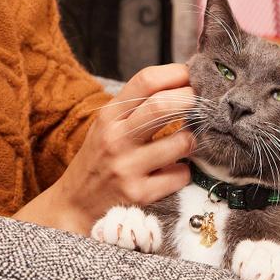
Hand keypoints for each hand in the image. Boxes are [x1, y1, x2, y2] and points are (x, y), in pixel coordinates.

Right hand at [21, 64, 196, 235]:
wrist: (75, 205)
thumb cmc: (100, 158)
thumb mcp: (108, 124)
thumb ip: (139, 104)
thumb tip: (184, 81)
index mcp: (109, 115)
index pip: (146, 80)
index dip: (177, 73)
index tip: (194, 75)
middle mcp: (116, 138)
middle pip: (163, 106)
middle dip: (192, 99)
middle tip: (204, 102)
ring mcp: (128, 168)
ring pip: (182, 142)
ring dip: (192, 140)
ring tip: (185, 142)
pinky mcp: (140, 195)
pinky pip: (181, 175)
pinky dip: (184, 171)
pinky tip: (171, 171)